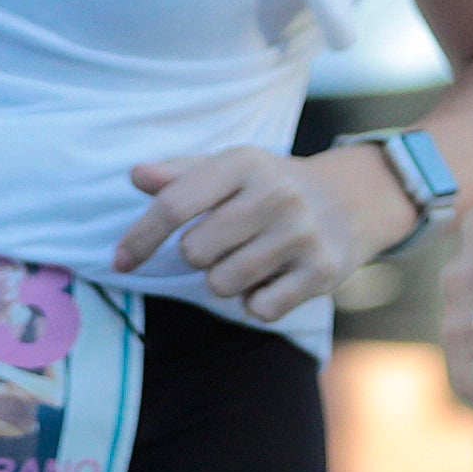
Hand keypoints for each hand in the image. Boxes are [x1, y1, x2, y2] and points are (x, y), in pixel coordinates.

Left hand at [110, 141, 408, 321]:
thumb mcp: (230, 169)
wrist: (353, 198)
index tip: (119, 262)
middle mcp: (275, 194)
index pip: (174, 205)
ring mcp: (302, 234)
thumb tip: (137, 176)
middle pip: (194, 253)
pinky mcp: (323, 271)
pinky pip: (260, 308)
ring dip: (226, 280)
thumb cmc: (271, 186)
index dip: (140, 238)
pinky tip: (275, 279)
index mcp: (243, 163)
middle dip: (200, 256)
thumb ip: (181, 175)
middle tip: (228, 242)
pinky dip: (258, 302)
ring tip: (252, 258)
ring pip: (222, 284)